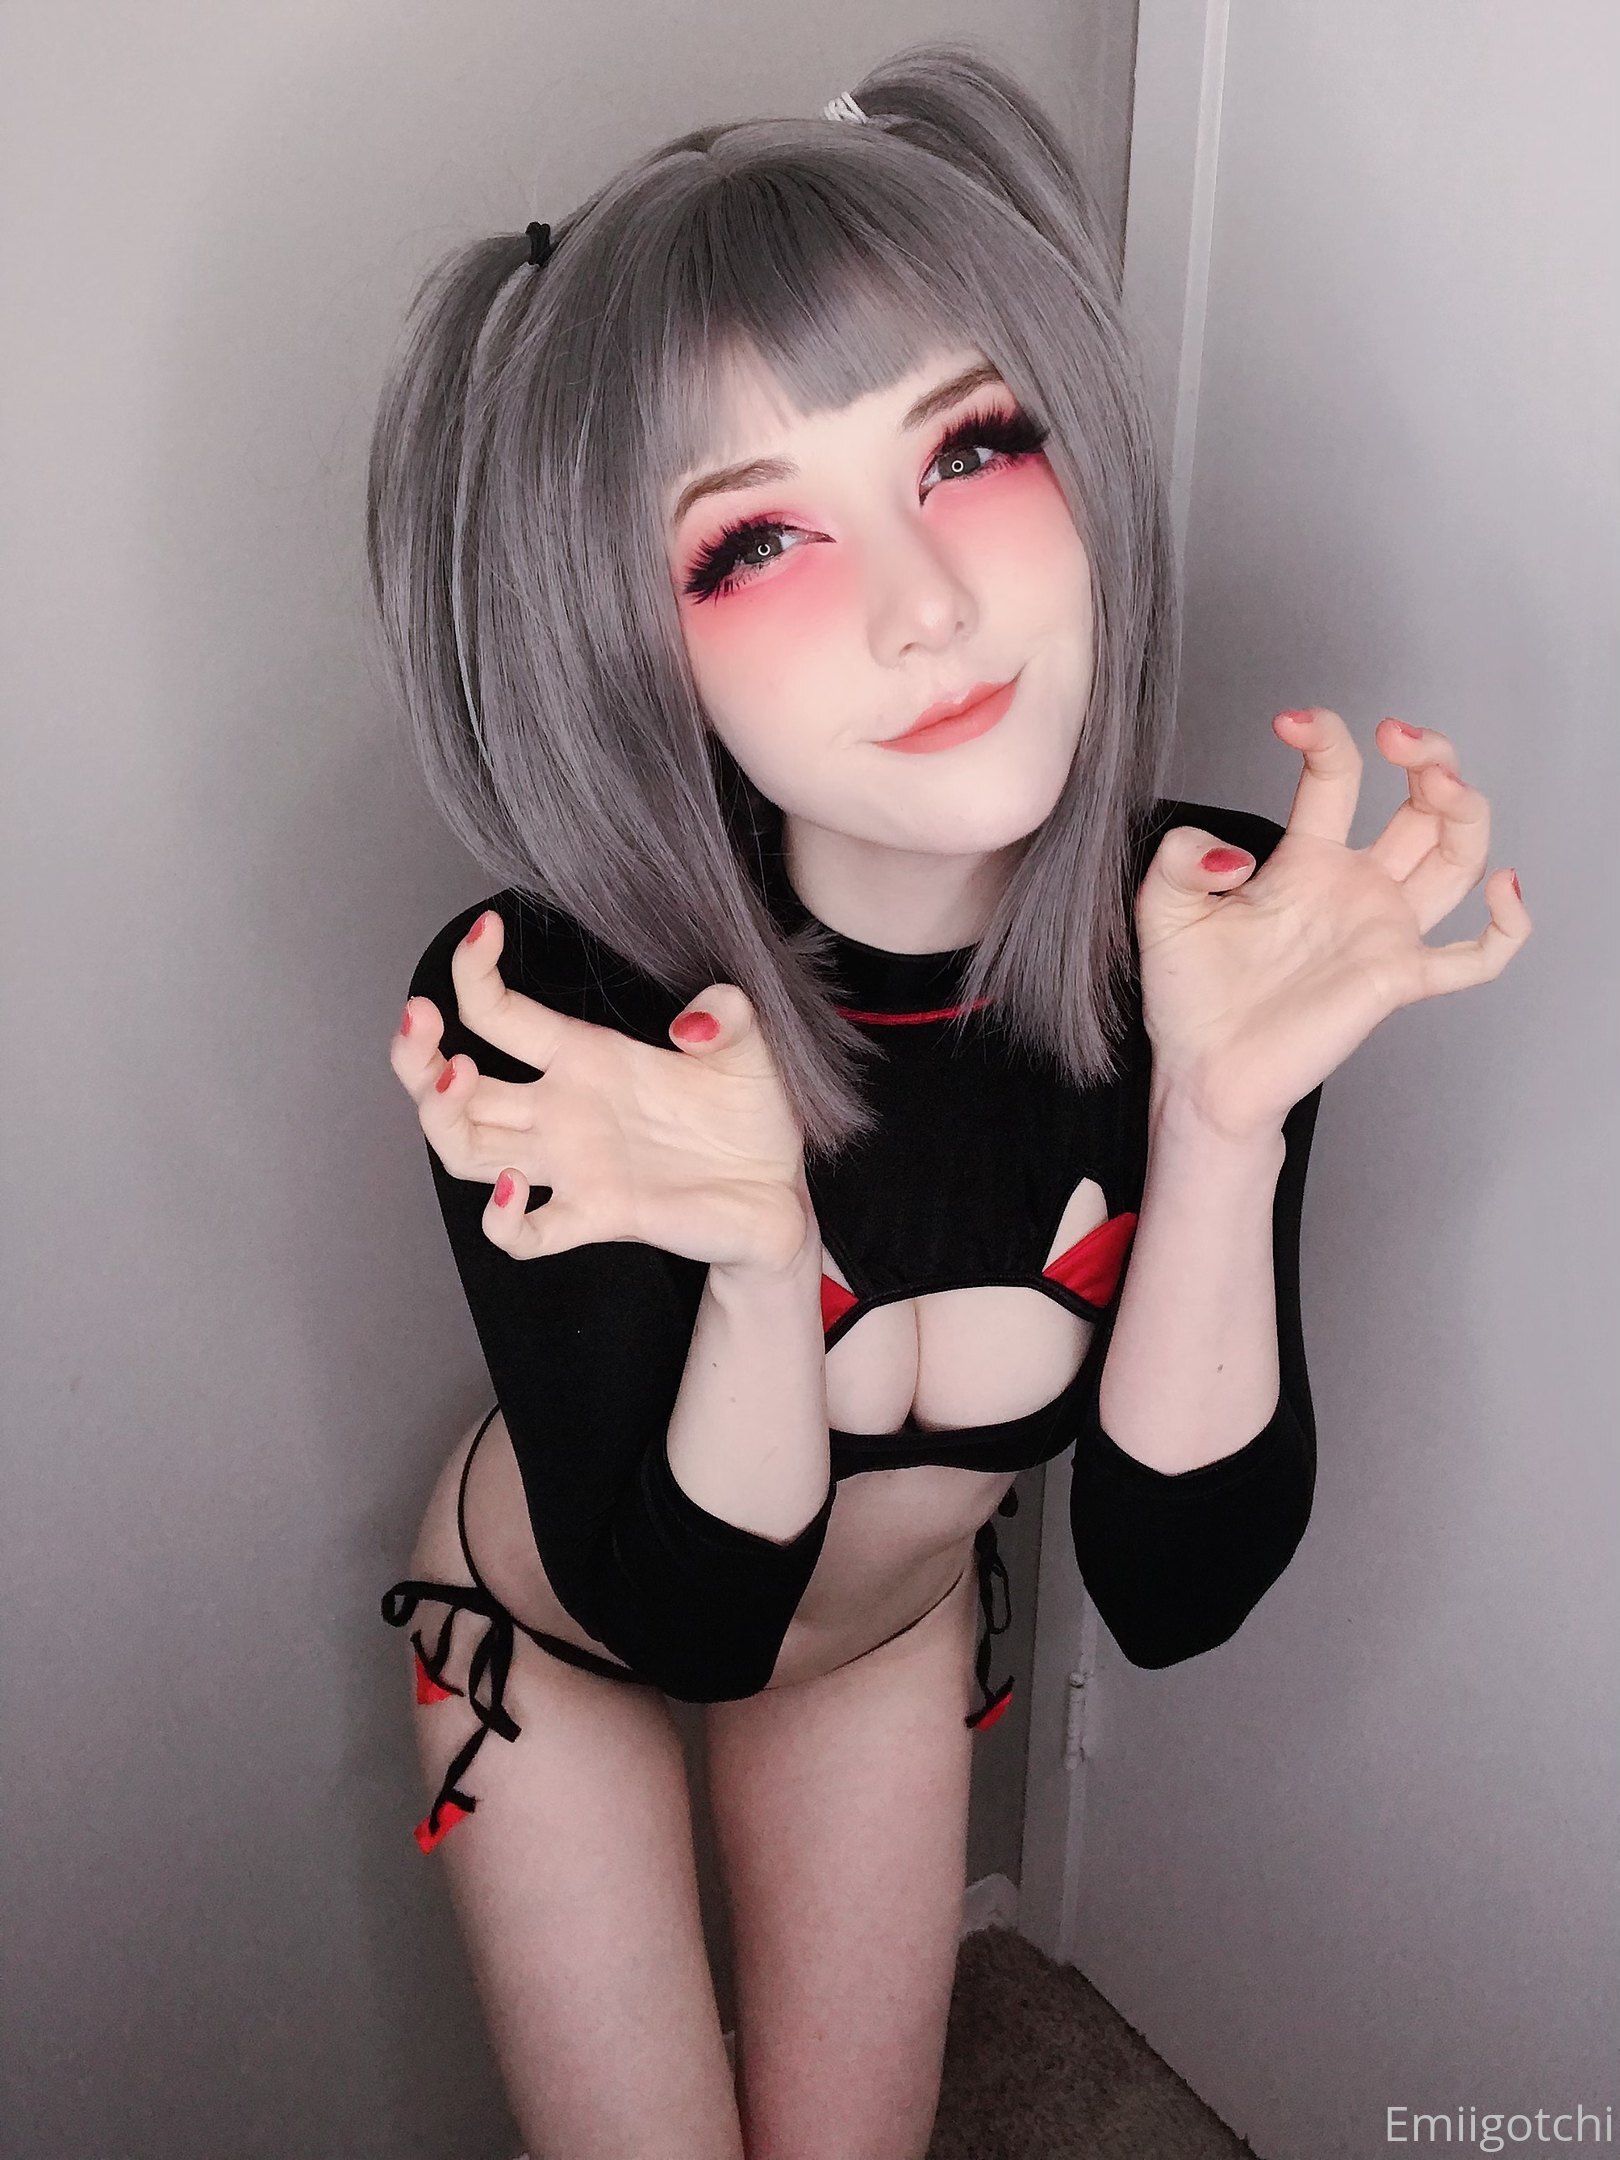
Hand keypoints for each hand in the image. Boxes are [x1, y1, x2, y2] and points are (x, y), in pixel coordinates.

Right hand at [390, 907, 815, 1273]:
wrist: (779, 1192)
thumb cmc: (752, 1114)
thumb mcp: (752, 1044)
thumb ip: (729, 1015)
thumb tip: (691, 1024)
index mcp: (584, 1057)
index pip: (497, 1014)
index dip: (473, 972)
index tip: (483, 929)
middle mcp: (561, 1110)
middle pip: (453, 1088)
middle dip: (417, 1055)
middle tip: (419, 1020)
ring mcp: (571, 1166)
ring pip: (466, 1149)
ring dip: (440, 1119)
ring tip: (455, 1079)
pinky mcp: (596, 1216)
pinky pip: (524, 1233)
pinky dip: (501, 1218)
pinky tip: (514, 1185)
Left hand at [1133, 708, 1532, 1140]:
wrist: (1200, 1073)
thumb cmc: (1188, 996)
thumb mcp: (1162, 908)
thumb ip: (1181, 860)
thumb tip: (1234, 854)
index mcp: (1306, 862)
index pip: (1337, 777)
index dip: (1325, 737)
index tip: (1290, 721)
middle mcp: (1355, 888)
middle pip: (1423, 807)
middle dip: (1429, 756)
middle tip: (1400, 733)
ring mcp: (1382, 933)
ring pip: (1457, 859)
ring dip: (1465, 811)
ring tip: (1439, 780)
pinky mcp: (1396, 981)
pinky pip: (1474, 958)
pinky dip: (1506, 925)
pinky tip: (1505, 887)